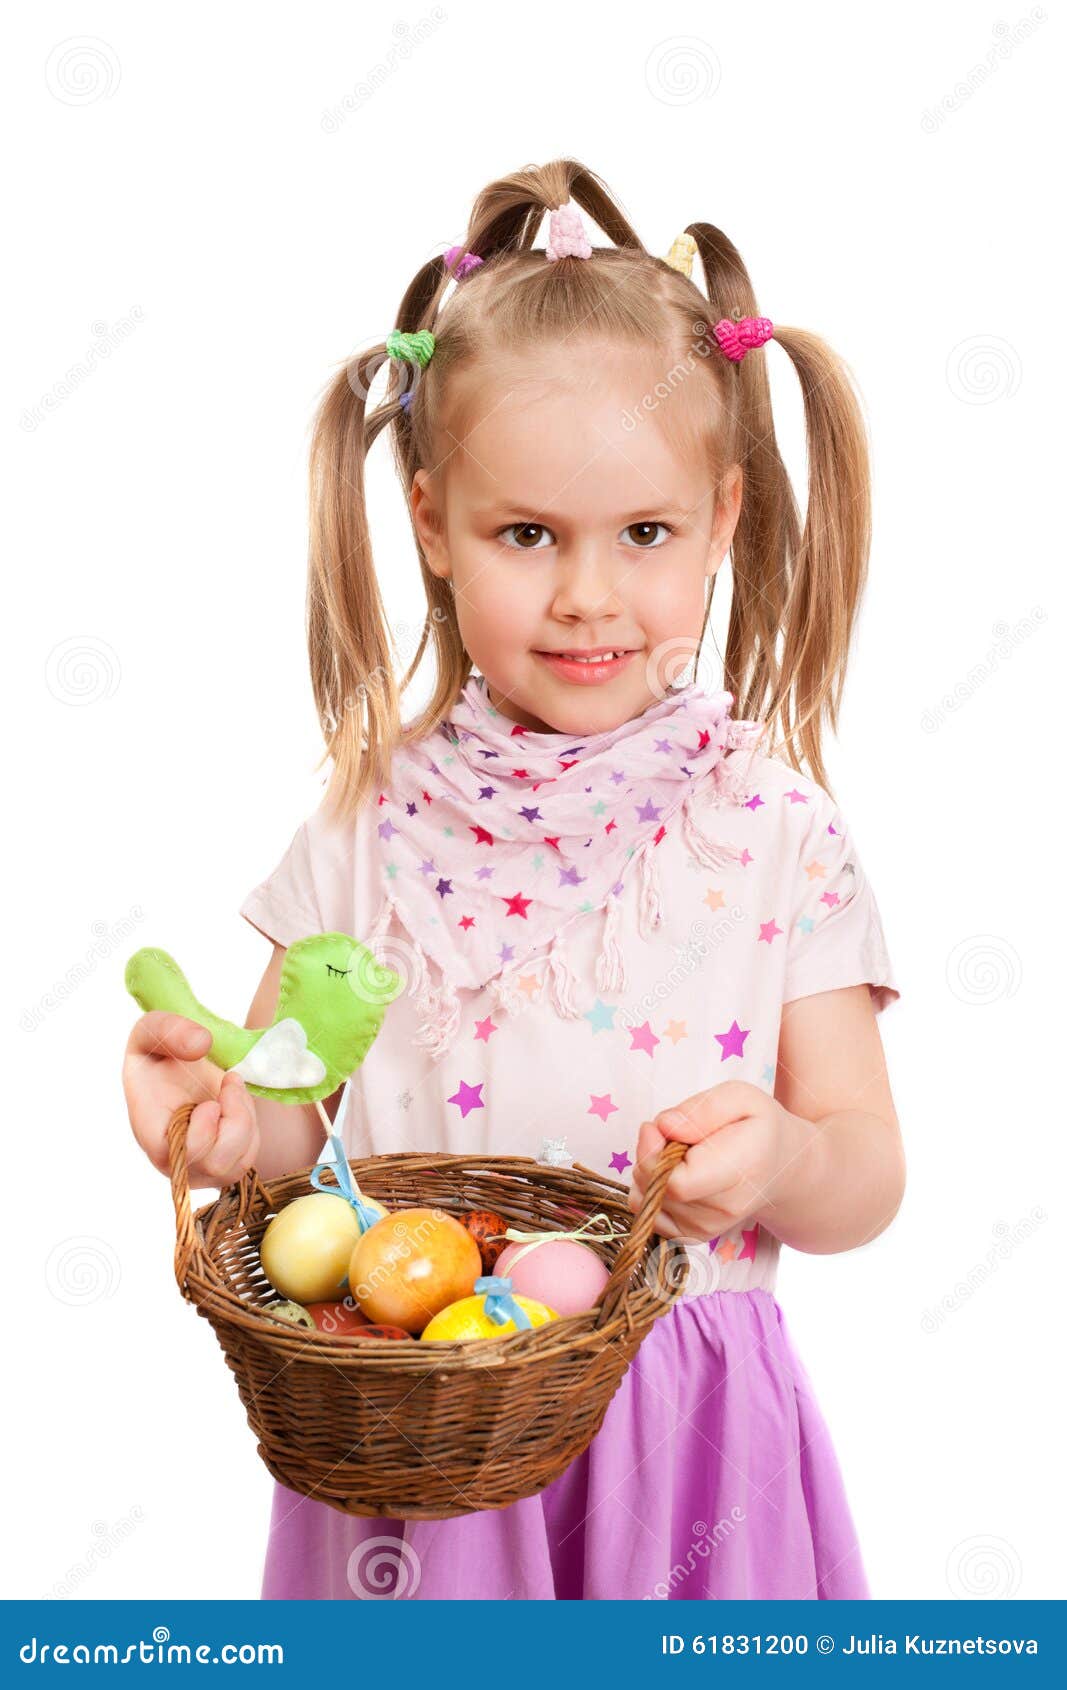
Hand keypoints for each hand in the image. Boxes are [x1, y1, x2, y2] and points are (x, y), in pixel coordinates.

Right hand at [123, 1012, 258, 1188]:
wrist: (181, 1065)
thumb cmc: (162, 1050)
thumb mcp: (154, 1028)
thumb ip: (170, 1029)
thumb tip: (202, 1043)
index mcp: (149, 1128)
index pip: (177, 1153)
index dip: (202, 1132)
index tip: (210, 1101)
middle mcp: (170, 1158)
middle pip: (214, 1165)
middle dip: (235, 1120)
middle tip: (229, 1081)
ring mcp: (196, 1168)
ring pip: (235, 1167)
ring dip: (245, 1120)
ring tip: (231, 1089)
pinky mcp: (220, 1167)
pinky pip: (246, 1159)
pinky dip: (251, 1129)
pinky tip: (235, 1105)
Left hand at [627, 1081, 794, 1239]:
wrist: (780, 1167)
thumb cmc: (757, 1127)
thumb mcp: (740, 1097)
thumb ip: (702, 1109)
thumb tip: (665, 1126)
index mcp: (740, 1171)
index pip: (677, 1183)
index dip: (654, 1154)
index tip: (658, 1127)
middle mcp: (725, 1208)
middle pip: (659, 1191)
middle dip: (649, 1157)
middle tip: (670, 1134)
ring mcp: (708, 1227)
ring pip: (649, 1201)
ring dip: (649, 1173)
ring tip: (678, 1154)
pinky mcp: (693, 1235)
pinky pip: (649, 1216)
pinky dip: (649, 1191)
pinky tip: (671, 1173)